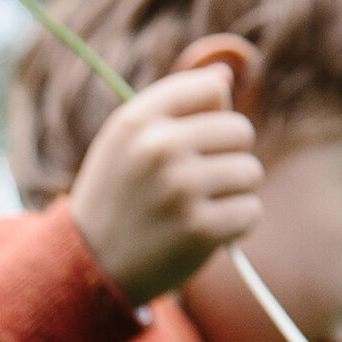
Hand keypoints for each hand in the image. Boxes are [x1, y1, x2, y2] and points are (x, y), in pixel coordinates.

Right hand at [68, 48, 263, 310]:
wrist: (91, 266)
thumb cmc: (119, 193)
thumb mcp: (127, 139)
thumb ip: (174, 102)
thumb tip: (226, 75)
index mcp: (138, 120)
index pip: (211, 89)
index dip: (212, 115)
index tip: (191, 140)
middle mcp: (158, 149)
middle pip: (240, 130)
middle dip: (227, 156)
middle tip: (195, 182)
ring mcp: (180, 189)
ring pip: (251, 172)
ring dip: (233, 193)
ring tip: (197, 207)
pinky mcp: (200, 229)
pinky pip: (251, 211)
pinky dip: (236, 224)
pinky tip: (204, 232)